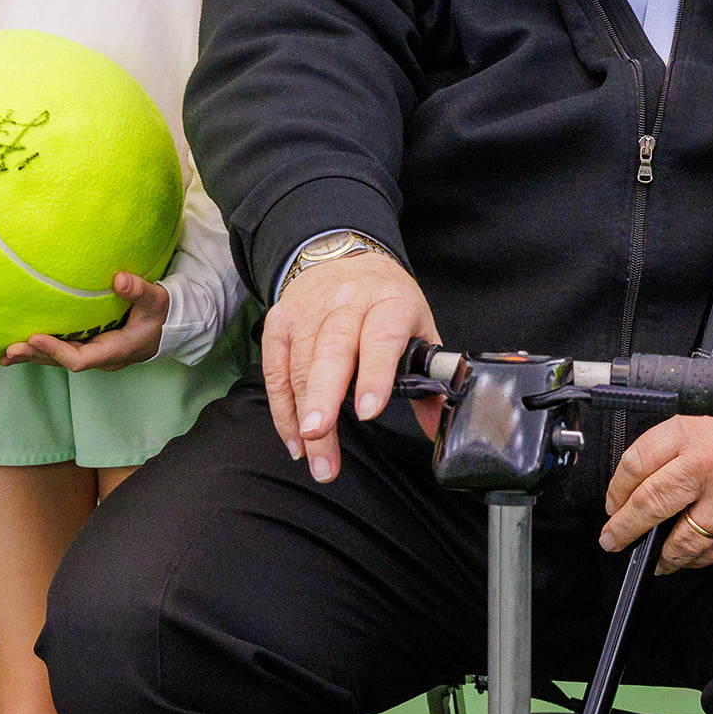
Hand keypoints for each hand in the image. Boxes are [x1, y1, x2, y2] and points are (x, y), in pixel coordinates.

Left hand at [6, 272, 170, 369]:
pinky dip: (39, 351)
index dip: (56, 350)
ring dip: (33, 356)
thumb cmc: (161, 314)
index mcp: (115, 350)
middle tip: (9, 349)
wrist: (167, 328)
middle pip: (62, 362)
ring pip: (58, 360)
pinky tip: (20, 348)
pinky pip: (60, 352)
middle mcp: (100, 358)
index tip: (35, 337)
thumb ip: (139, 291)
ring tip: (5, 353)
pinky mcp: (88, 348)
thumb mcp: (156, 301)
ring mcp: (93, 355)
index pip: (80, 359)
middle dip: (36, 355)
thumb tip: (119, 278)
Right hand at [260, 246, 437, 482]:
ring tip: (314, 456)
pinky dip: (282, 409)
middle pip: (333, 352)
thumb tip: (437, 427)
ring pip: (301, 365)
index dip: (375, 374)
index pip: (382, 337)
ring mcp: (309, 312)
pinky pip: (275, 370)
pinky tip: (296, 440)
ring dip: (303, 415)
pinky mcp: (280, 322)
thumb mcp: (418, 325)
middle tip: (321, 433)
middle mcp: (347, 303)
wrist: (341, 257)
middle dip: (324, 396)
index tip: (369, 410)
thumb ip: (429, 376)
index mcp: (390, 302)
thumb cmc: (386, 302)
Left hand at [602, 403, 712, 573]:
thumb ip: (676, 439)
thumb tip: (641, 477)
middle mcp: (706, 465)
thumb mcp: (708, 412)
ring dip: (659, 555)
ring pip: (679, 539)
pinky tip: (686, 559)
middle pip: (649, 504)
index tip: (613, 503)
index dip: (616, 490)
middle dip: (623, 529)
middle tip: (612, 539)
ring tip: (649, 558)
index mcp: (691, 432)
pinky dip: (696, 559)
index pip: (636, 464)